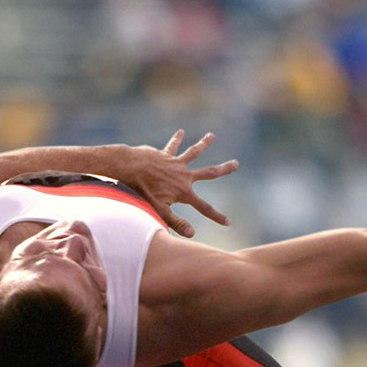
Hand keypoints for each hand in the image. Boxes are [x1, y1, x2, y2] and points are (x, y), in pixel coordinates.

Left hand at [124, 130, 239, 235]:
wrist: (131, 168)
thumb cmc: (143, 191)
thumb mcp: (160, 210)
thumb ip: (176, 222)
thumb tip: (192, 234)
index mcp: (184, 192)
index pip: (204, 207)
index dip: (216, 216)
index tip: (228, 222)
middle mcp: (184, 176)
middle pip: (208, 172)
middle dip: (223, 169)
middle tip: (236, 163)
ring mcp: (176, 164)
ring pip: (194, 153)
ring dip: (204, 144)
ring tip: (212, 136)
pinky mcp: (165, 155)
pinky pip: (173, 146)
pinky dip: (177, 139)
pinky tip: (181, 132)